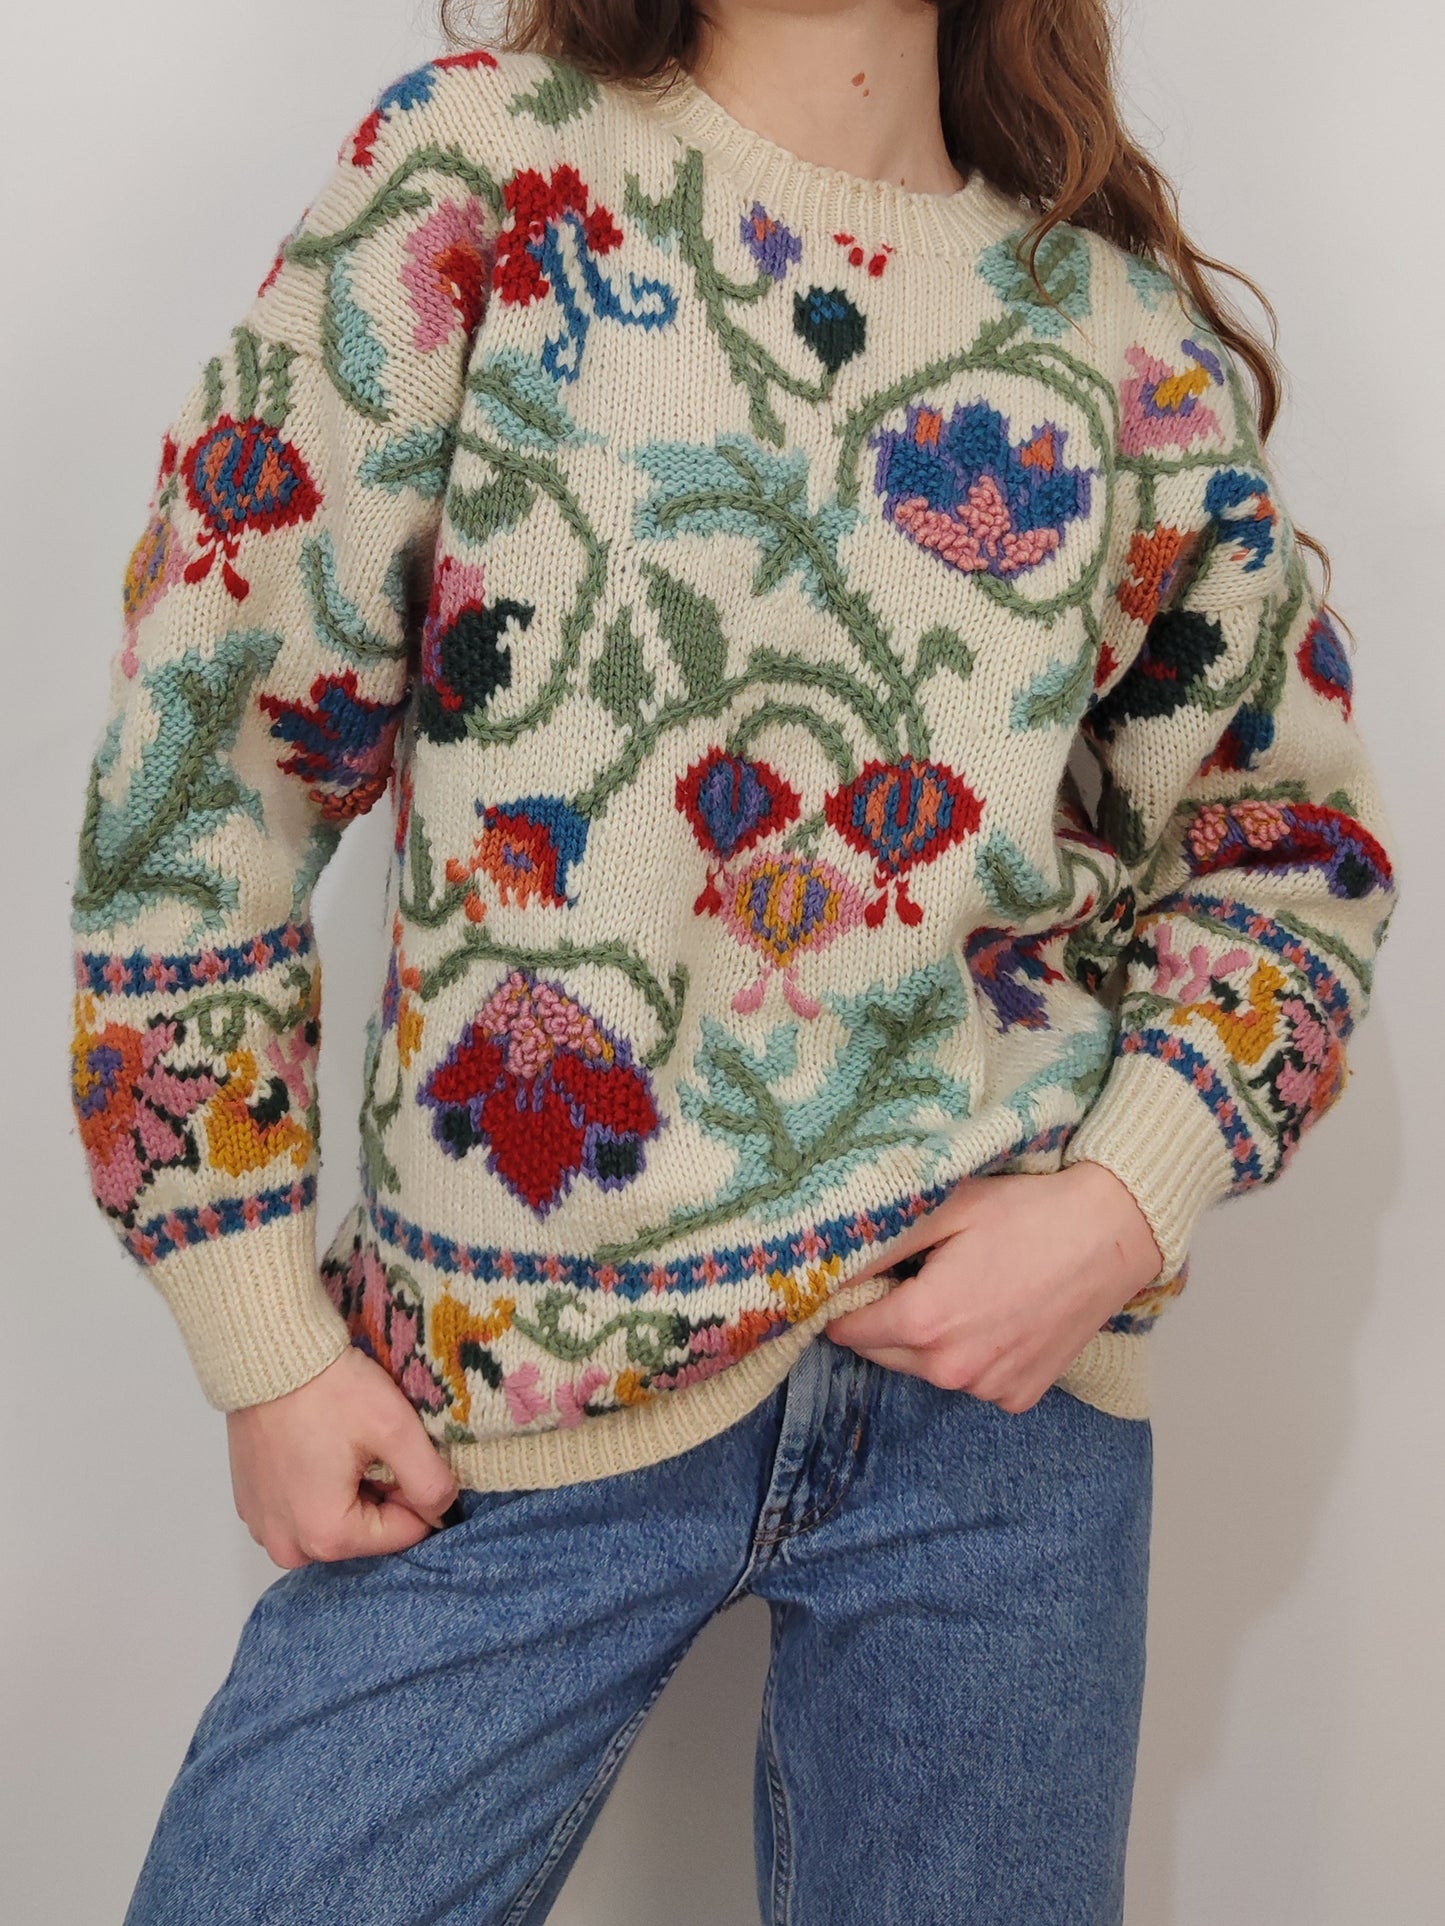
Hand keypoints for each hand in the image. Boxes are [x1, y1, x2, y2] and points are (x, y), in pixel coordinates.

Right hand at [227, 1345, 459, 1568]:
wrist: (268, 1356)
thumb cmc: (328, 1390)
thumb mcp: (395, 1429)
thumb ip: (429, 1481)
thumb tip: (443, 1512)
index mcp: (327, 1536)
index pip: (404, 1533)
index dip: (414, 1491)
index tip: (398, 1451)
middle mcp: (289, 1546)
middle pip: (366, 1535)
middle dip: (380, 1495)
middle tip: (370, 1446)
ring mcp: (264, 1528)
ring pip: (333, 1527)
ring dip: (349, 1494)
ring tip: (343, 1446)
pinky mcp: (251, 1507)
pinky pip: (299, 1515)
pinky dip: (317, 1490)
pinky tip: (318, 1450)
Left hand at [824, 1162, 1163, 1412]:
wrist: (1111, 1235)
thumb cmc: (1028, 1214)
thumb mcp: (945, 1208)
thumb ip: (878, 1241)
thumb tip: (827, 1264)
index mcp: (925, 1322)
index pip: (847, 1329)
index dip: (846, 1300)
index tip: (860, 1276)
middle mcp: (952, 1369)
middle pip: (883, 1353)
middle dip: (885, 1319)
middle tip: (917, 1273)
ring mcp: (989, 1388)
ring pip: (926, 1369)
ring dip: (928, 1339)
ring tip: (964, 1288)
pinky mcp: (1019, 1396)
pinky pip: (972, 1380)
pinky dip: (972, 1354)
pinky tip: (996, 1314)